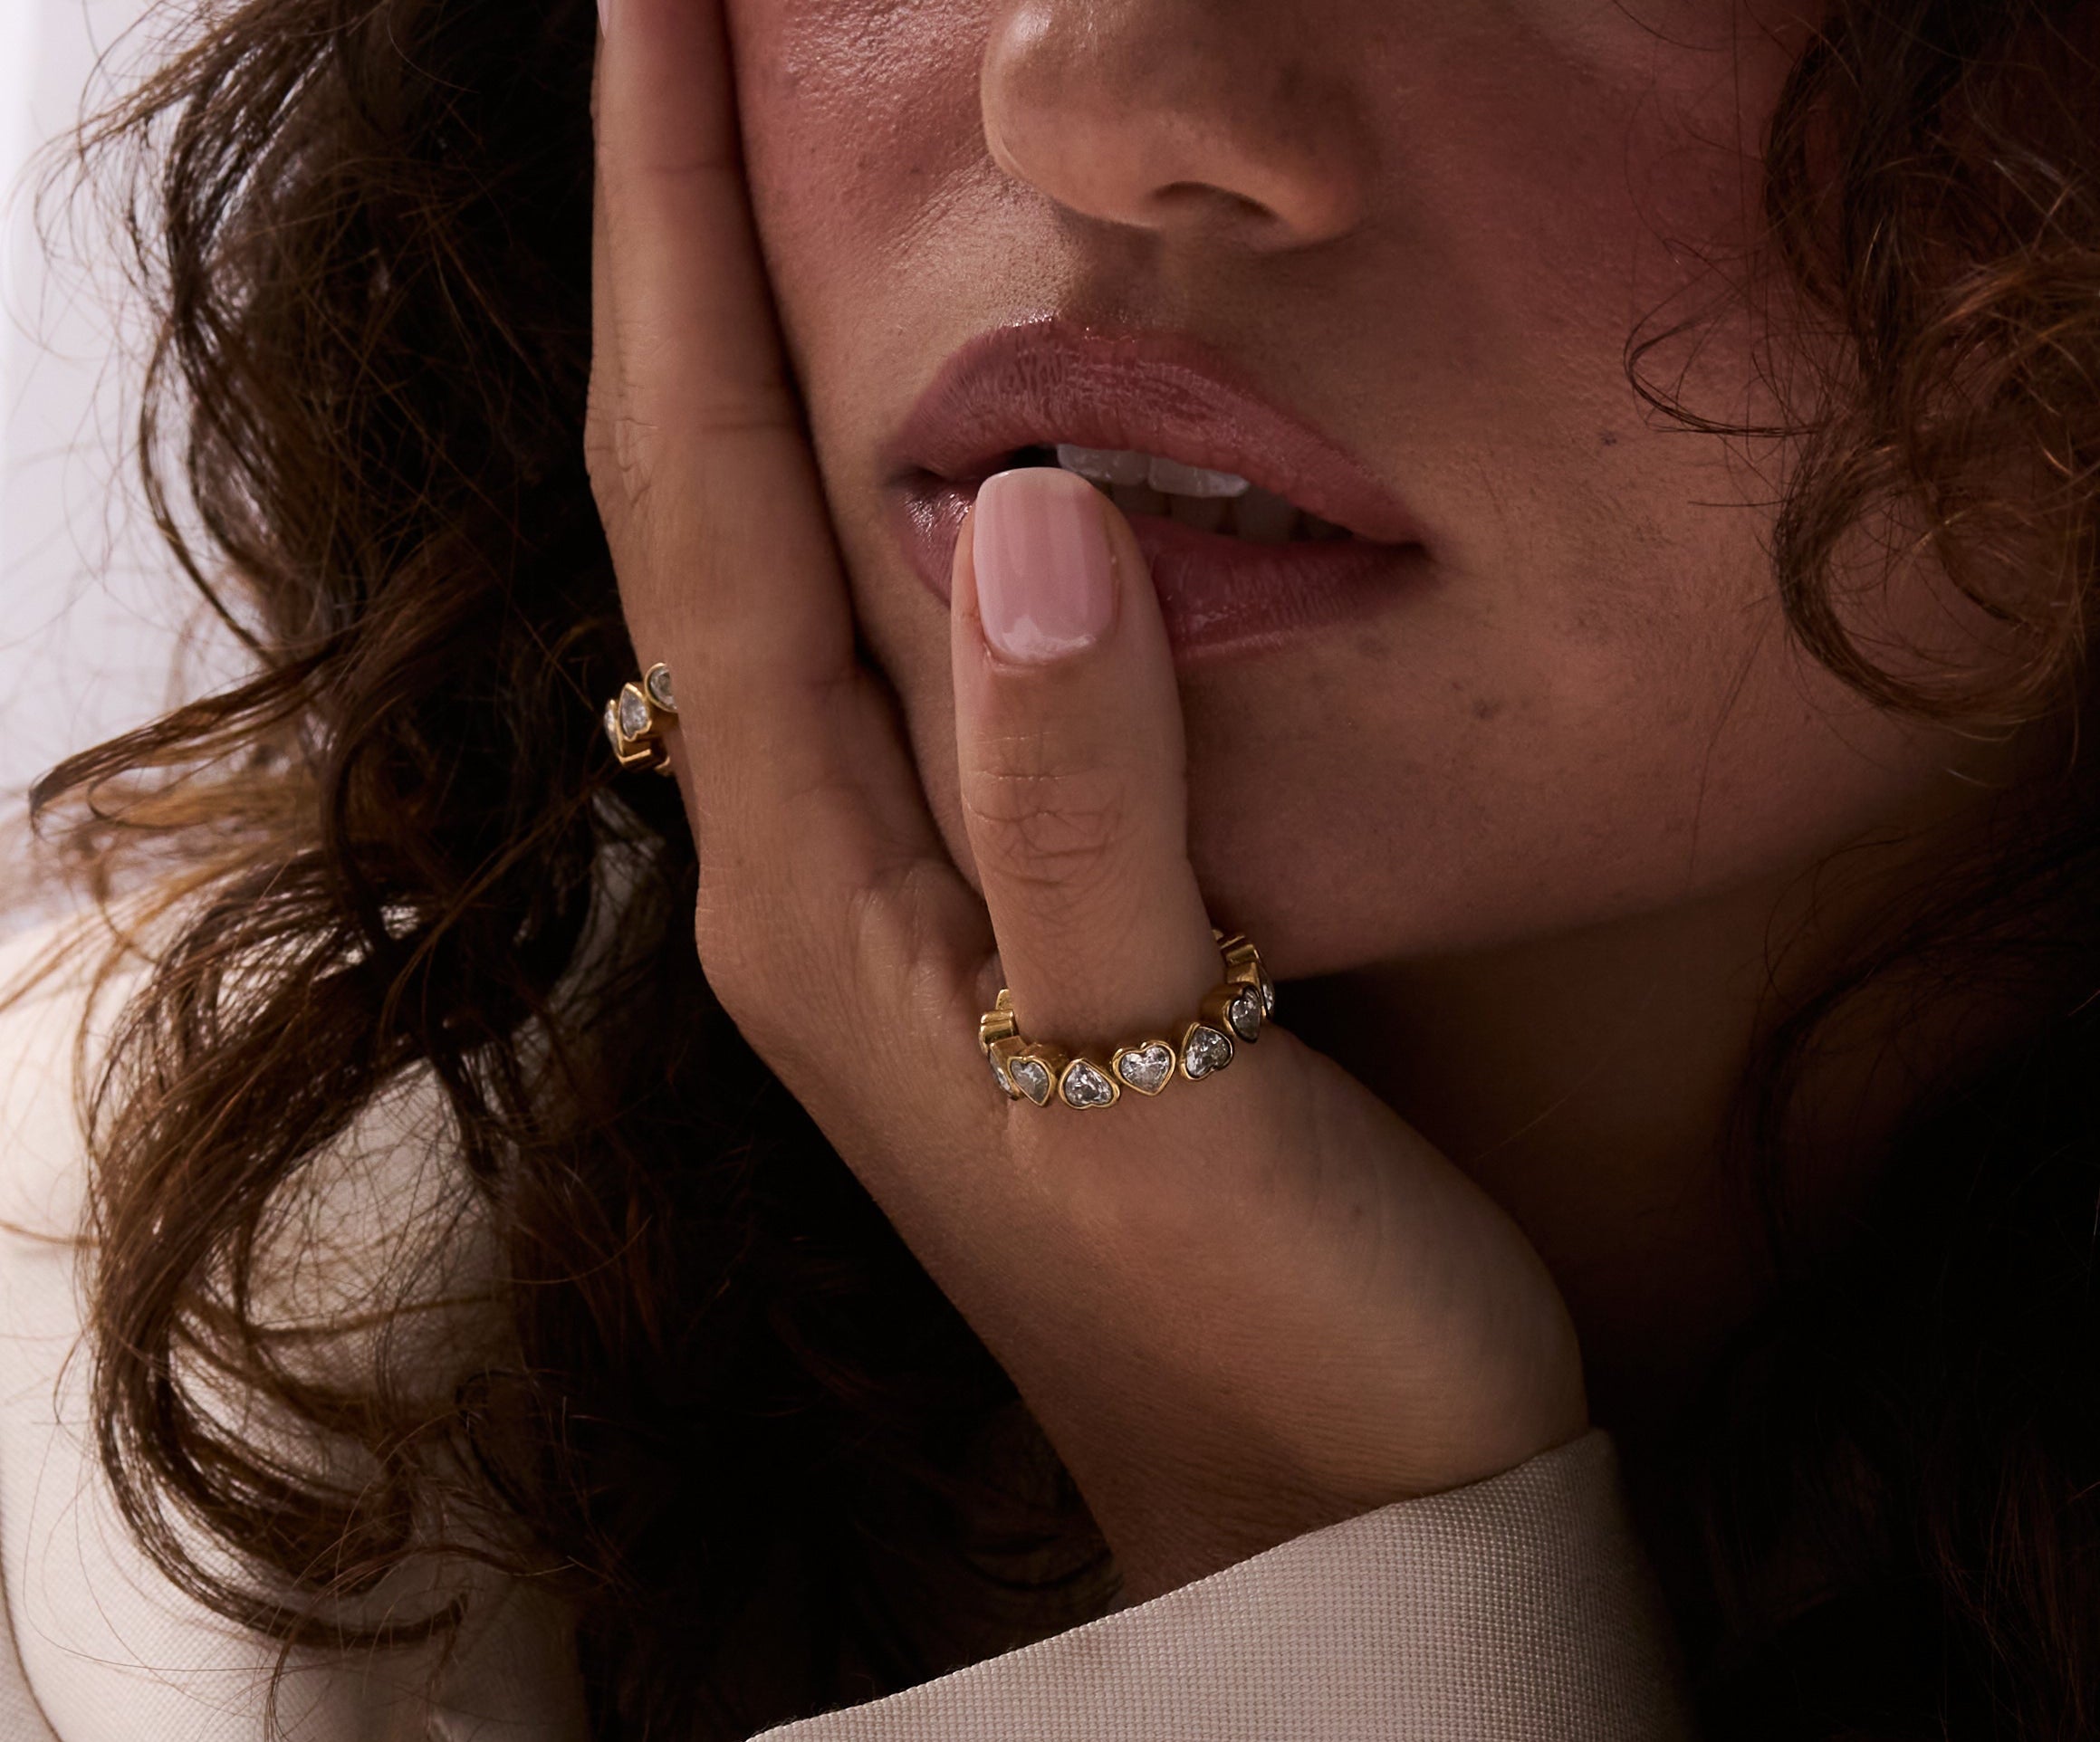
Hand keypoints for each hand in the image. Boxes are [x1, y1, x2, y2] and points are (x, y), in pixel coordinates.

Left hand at [586, 0, 1585, 1600]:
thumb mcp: (1177, 1085)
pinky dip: (863, 496)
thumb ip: (1085, 813)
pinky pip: (873, 654)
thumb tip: (1022, 503)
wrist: (1308, 1512)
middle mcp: (809, 884)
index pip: (704, 497)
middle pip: (696, 506)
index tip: (652, 8)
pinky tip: (900, 434)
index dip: (667, 242)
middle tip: (682, 42)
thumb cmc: (1268, 1334)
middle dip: (670, 257)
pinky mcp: (974, 931)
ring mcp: (884, 910)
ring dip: (747, 360)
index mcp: (823, 893)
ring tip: (753, 179)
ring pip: (774, 572)